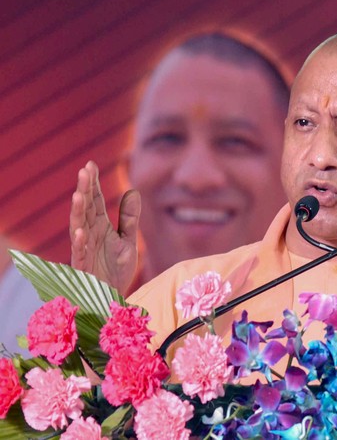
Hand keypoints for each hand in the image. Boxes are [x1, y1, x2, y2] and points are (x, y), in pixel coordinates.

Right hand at [70, 161, 140, 294]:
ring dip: (78, 212)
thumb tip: (133, 192)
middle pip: (86, 209)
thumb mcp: (128, 241)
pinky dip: (80, 242)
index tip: (90, 164)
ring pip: (78, 227)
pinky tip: (81, 231)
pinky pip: (80, 253)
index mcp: (100, 227)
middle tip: (84, 171)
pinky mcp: (84, 267)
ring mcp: (85, 250)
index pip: (95, 201)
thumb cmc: (116, 270)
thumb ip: (129, 218)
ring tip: (78, 194)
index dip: (93, 184)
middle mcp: (90, 235)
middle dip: (85, 191)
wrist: (113, 298)